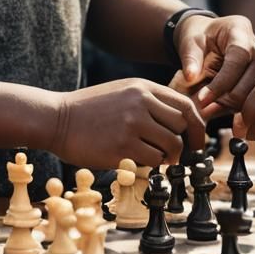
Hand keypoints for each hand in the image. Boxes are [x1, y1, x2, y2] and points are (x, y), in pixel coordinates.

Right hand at [54, 78, 205, 168]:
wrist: (57, 119)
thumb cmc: (90, 109)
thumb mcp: (123, 91)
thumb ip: (150, 101)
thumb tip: (178, 122)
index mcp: (143, 87)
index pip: (186, 106)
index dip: (197, 127)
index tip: (197, 142)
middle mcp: (141, 102)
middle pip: (182, 127)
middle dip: (182, 144)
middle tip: (173, 155)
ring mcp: (132, 124)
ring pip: (170, 146)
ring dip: (166, 157)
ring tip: (152, 158)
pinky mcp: (122, 147)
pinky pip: (153, 161)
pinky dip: (150, 166)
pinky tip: (137, 162)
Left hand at [174, 14, 254, 114]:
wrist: (211, 39)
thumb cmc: (200, 38)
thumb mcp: (189, 42)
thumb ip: (190, 58)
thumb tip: (191, 76)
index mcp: (241, 33)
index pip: (237, 62)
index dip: (220, 84)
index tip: (201, 99)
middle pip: (248, 85)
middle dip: (224, 99)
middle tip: (202, 105)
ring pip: (252, 98)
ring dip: (229, 107)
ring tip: (209, 105)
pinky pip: (253, 104)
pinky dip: (235, 110)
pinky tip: (219, 106)